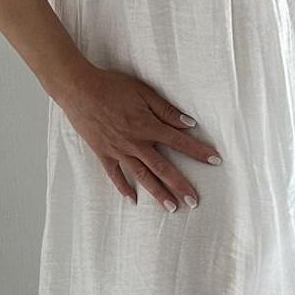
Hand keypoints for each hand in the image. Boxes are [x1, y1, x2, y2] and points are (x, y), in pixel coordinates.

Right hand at [56, 64, 222, 209]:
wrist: (78, 89)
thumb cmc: (111, 86)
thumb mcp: (143, 92)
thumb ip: (166, 110)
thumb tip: (188, 123)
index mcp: (147, 126)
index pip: (179, 141)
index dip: (198, 151)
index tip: (215, 160)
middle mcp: (135, 143)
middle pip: (163, 168)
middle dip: (181, 185)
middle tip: (195, 202)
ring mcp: (118, 150)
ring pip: (142, 176)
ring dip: (158, 193)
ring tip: (172, 208)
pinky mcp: (103, 153)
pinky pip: (115, 174)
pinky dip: (123, 188)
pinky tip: (133, 200)